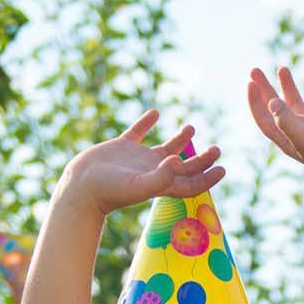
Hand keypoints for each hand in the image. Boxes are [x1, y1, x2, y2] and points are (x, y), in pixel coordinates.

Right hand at [57, 111, 224, 216]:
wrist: (80, 187)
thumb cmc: (109, 191)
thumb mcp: (137, 186)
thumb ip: (160, 177)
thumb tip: (177, 163)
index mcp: (161, 184)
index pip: (191, 183)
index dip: (208, 177)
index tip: (223, 168)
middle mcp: (153, 171)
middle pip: (184, 166)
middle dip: (202, 159)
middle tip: (217, 148)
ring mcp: (138, 159)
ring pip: (165, 148)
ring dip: (179, 139)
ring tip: (192, 127)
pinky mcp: (122, 147)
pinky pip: (138, 131)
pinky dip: (147, 122)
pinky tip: (156, 112)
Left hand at [248, 68, 303, 186]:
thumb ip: (287, 121)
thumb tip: (272, 101)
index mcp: (286, 137)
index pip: (264, 117)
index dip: (255, 101)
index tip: (251, 82)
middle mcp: (298, 129)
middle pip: (275, 106)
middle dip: (264, 88)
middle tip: (254, 70)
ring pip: (297, 101)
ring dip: (288, 85)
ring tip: (282, 68)